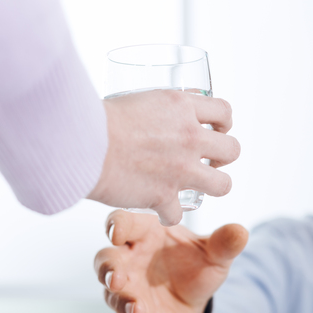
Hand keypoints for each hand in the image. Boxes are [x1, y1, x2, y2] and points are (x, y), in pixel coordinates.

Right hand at [87, 90, 240, 225]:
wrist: (80, 142)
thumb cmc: (97, 118)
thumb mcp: (138, 98)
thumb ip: (159, 107)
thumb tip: (164, 110)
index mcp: (182, 107)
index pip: (224, 112)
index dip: (224, 123)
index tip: (215, 130)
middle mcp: (189, 137)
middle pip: (233, 149)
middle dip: (223, 156)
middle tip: (207, 160)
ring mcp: (181, 169)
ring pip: (223, 185)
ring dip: (212, 186)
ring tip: (196, 186)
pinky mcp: (164, 195)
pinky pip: (179, 213)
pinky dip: (167, 213)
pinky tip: (158, 208)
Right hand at [94, 210, 248, 312]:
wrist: (196, 299)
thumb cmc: (195, 264)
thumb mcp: (215, 255)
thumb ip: (224, 243)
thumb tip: (241, 232)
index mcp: (144, 234)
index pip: (123, 224)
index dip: (116, 225)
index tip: (116, 232)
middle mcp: (129, 260)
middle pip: (106, 260)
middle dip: (108, 269)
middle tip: (115, 279)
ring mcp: (128, 289)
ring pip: (113, 295)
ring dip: (123, 302)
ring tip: (137, 309)